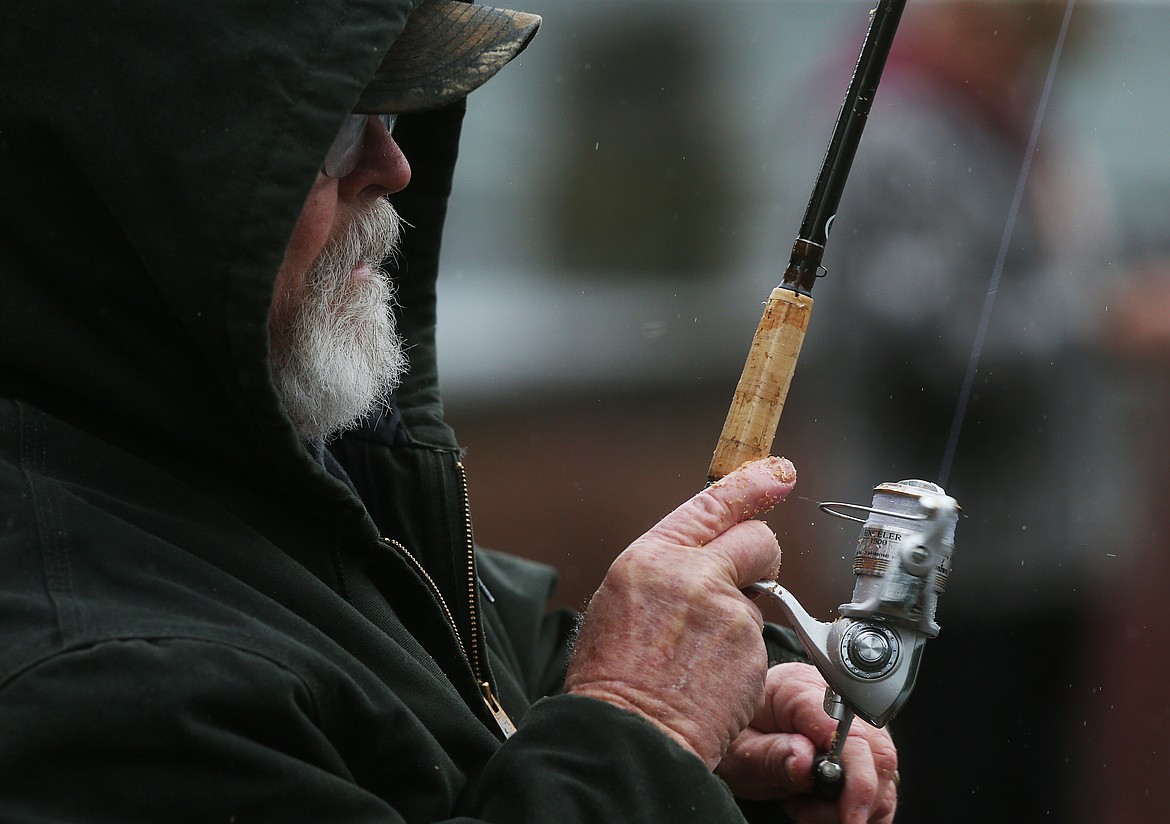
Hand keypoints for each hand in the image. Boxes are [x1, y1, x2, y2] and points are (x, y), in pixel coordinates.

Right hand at [564, 457, 796, 767]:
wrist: (627, 735)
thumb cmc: (614, 680)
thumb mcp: (621, 604)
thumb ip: (666, 575)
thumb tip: (699, 564)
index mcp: (649, 558)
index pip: (710, 504)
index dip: (750, 486)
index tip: (777, 474)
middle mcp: (689, 573)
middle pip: (756, 539)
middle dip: (761, 558)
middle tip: (748, 583)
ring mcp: (724, 610)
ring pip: (761, 600)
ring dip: (741, 622)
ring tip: (701, 659)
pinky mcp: (749, 646)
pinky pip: (760, 642)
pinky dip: (744, 659)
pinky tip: (712, 680)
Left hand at [716, 663, 897, 823]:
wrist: (716, 721)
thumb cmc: (726, 731)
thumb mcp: (737, 749)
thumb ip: (771, 754)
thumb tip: (806, 762)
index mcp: (800, 688)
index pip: (849, 733)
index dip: (858, 779)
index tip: (850, 815)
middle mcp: (832, 700)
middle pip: (877, 752)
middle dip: (855, 796)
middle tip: (810, 812)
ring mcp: (848, 723)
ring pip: (884, 771)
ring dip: (855, 803)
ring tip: (805, 807)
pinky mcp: (853, 746)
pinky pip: (878, 780)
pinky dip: (859, 804)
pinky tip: (820, 805)